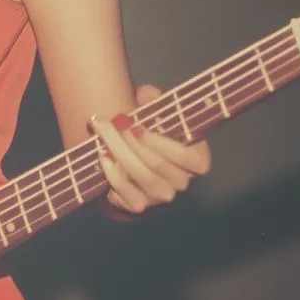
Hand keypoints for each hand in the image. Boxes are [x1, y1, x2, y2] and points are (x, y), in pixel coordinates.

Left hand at [91, 84, 211, 213]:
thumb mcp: (157, 116)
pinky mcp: (140, 206)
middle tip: (110, 122)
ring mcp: (162, 196)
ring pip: (141, 176)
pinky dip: (113, 175)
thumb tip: (147, 93)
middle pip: (158, 164)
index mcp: (197, 160)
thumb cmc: (151, 136)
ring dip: (120, 153)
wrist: (133, 165)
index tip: (136, 126)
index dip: (160, 142)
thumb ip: (155, 103)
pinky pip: (127, 193)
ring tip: (102, 134)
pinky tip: (103, 158)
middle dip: (131, 141)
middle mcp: (182, 181)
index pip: (185, 155)